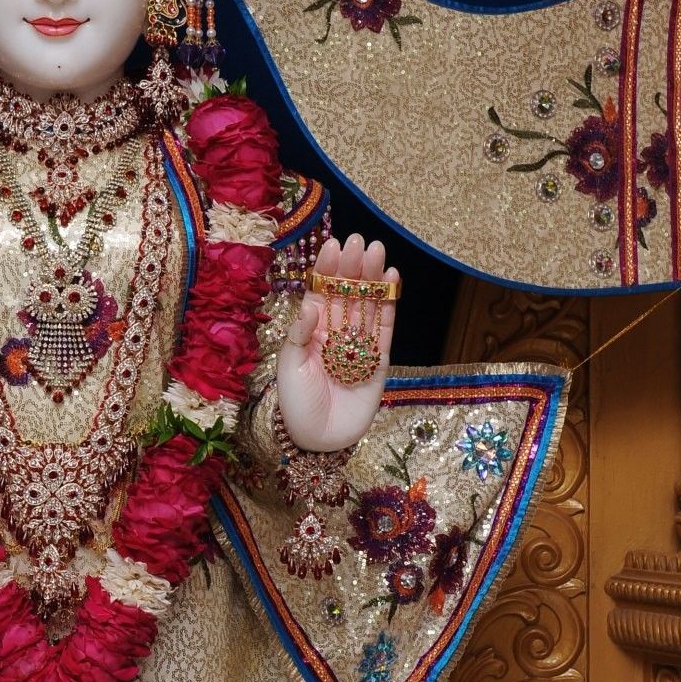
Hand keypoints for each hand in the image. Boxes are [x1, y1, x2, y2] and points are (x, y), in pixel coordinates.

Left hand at [276, 233, 398, 451]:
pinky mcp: (378, 359)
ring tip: (378, 251)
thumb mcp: (289, 368)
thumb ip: (300, 335)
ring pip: (367, 304)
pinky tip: (391, 279)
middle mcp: (335, 333)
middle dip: (353, 267)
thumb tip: (311, 303)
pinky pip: (384, 327)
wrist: (319, 440)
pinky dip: (389, 304)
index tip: (333, 245)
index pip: (320, 293)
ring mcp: (358, 345)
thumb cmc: (296, 405)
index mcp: (310, 331)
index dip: (327, 270)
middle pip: (346, 293)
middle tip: (360, 240)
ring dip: (373, 278)